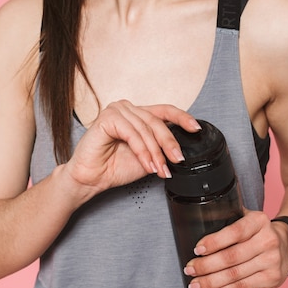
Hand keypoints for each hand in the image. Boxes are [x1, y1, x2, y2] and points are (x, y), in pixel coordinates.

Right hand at [65, 100, 200, 193]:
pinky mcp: (107, 117)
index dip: (182, 117)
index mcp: (137, 114)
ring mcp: (116, 110)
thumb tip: (180, 148)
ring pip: (146, 129)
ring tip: (159, 169)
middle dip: (169, 143)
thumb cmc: (114, 167)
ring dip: (155, 152)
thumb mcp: (147, 156)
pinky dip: (142, 151)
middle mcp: (127, 108)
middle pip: (157, 122)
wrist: (91, 179)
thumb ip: (160, 147)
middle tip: (177, 160)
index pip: (164, 110)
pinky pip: (132, 133)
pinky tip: (147, 164)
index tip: (196, 128)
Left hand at [183, 210, 287, 287]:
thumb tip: (200, 218)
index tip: (197, 249)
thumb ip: (229, 216)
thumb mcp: (249, 217)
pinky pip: (242, 287)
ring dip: (211, 282)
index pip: (234, 232)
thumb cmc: (260, 231)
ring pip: (234, 275)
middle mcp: (267, 241)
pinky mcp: (271, 279)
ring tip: (195, 284)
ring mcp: (271, 261)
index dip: (214, 242)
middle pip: (231, 257)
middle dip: (206, 265)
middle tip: (190, 269)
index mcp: (259, 221)